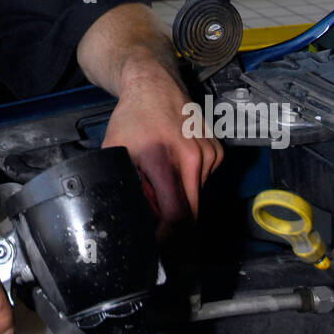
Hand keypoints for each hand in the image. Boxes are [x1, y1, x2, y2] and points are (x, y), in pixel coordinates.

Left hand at [100, 70, 221, 234]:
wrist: (155, 84)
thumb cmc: (133, 117)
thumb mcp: (116, 150)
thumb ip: (123, 183)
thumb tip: (129, 216)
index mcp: (162, 158)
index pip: (176, 213)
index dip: (168, 238)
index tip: (157, 248)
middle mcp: (192, 157)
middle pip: (191, 212)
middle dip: (174, 226)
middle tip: (157, 229)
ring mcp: (208, 154)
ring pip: (196, 197)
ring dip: (180, 199)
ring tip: (160, 180)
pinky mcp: (217, 151)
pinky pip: (203, 181)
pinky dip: (189, 182)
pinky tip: (176, 164)